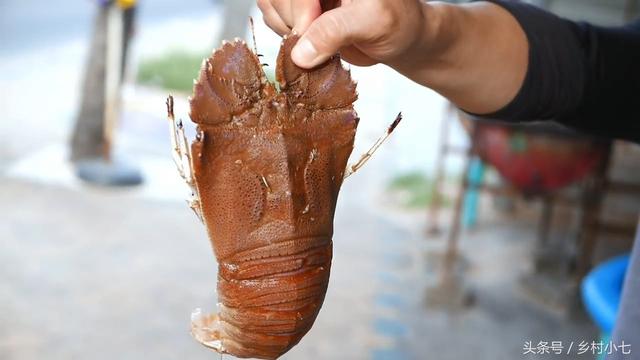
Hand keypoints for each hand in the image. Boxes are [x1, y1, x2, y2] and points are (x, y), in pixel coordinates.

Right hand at [256, 0, 428, 68]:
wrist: (401, 38)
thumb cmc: (397, 23)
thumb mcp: (373, 23)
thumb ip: (335, 32)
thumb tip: (300, 55)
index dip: (298, 7)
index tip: (308, 32)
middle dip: (292, 21)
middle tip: (315, 43)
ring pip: (270, 4)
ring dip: (286, 29)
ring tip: (316, 41)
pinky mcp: (300, 9)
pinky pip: (274, 18)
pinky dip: (287, 36)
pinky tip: (311, 42)